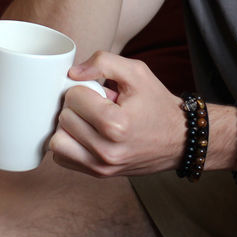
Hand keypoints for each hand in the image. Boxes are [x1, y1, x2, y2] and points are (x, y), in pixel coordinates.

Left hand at [47, 51, 183, 177]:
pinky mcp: (98, 174)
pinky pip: (62, 157)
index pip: (73, 98)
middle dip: (75, 106)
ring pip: (57, 141)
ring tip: (88, 120)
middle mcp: (107, 150)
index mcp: (116, 124)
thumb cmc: (156, 104)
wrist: (179, 139)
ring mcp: (101, 166)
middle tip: (95, 105)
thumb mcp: (137, 72)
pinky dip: (68, 143)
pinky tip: (85, 134)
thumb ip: (103, 62)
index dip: (83, 88)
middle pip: (64, 118)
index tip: (100, 91)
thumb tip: (72, 73)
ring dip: (68, 127)